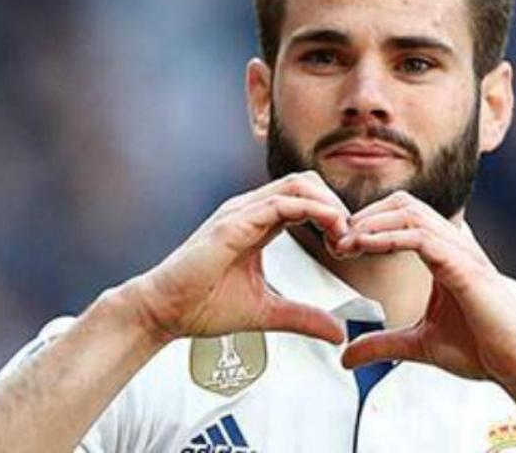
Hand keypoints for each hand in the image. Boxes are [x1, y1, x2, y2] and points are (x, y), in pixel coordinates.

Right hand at [129, 171, 348, 344]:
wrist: (163, 312)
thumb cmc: (202, 306)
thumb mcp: (268, 312)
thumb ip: (303, 318)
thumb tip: (338, 333)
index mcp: (257, 223)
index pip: (304, 199)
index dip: (332, 216)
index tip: (347, 246)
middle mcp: (249, 210)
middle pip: (306, 183)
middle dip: (336, 203)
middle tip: (351, 237)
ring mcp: (240, 213)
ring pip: (297, 185)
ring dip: (329, 204)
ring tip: (344, 232)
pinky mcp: (232, 224)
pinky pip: (280, 204)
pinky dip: (312, 210)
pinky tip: (330, 229)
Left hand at [338, 191, 515, 385]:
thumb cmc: (483, 349)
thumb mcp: (418, 344)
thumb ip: (382, 343)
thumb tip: (347, 355)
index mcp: (444, 254)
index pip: (401, 216)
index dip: (367, 224)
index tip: (338, 247)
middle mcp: (454, 245)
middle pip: (402, 203)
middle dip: (364, 216)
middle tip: (335, 241)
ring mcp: (461, 251)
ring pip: (409, 212)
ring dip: (370, 223)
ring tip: (343, 242)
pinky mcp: (465, 267)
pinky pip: (421, 236)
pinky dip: (388, 237)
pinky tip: (364, 247)